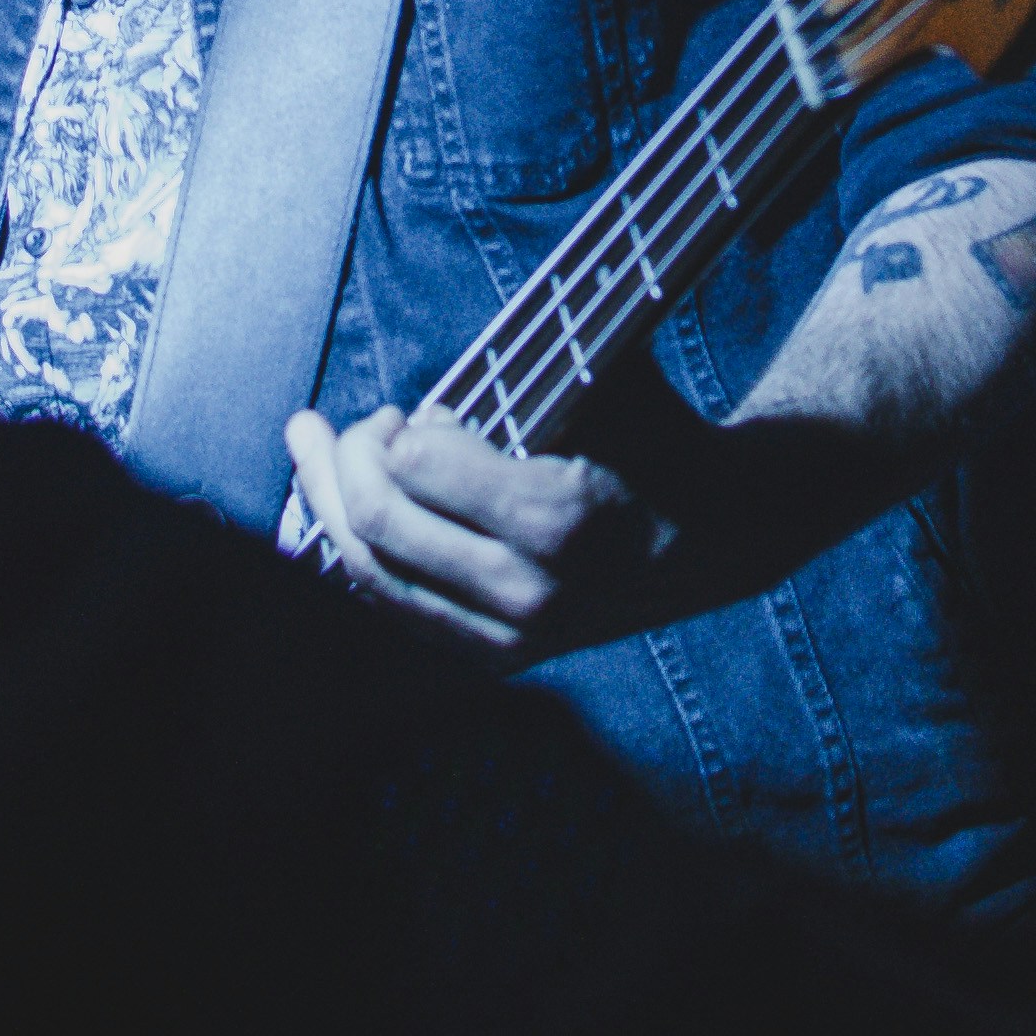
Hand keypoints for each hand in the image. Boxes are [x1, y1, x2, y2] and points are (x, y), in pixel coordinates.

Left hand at [284, 401, 669, 664]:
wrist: (721, 531)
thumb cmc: (655, 435)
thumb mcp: (605, 378)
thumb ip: (520, 376)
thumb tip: (410, 417)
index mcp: (558, 520)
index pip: (419, 465)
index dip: (399, 427)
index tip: (411, 408)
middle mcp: (528, 593)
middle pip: (380, 525)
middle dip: (345, 459)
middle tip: (359, 423)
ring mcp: (512, 638)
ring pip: (372, 577)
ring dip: (328, 505)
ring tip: (313, 445)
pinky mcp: (499, 659)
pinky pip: (398, 609)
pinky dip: (358, 557)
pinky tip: (338, 509)